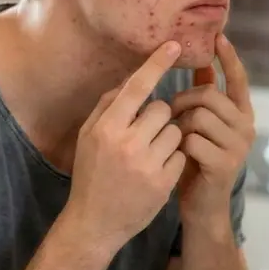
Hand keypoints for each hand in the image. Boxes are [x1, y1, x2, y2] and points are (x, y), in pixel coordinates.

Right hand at [66, 40, 186, 252]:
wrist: (93, 224)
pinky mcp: (163, 183)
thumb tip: (130, 80)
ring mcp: (147, 164)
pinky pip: (180, 155)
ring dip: (167, 139)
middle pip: (162, 109)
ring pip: (176, 131)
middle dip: (158, 118)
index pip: (137, 87)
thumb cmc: (90, 174)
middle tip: (143, 135)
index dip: (157, 63)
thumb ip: (108, 106)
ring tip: (148, 155)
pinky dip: (172, 160)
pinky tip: (155, 172)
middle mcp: (127, 143)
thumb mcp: (88, 137)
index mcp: (106, 128)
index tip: (175, 45)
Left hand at [169, 34, 254, 229]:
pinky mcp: (225, 165)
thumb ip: (205, 94)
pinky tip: (178, 156)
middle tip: (169, 114)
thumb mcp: (202, 124)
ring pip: (199, 117)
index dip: (228, 58)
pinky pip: (193, 140)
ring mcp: (238, 147)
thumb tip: (202, 60)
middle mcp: (246, 127)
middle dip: (182, 101)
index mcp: (242, 114)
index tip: (219, 36)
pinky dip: (179, 145)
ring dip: (178, 125)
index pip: (238, 79)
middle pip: (209, 96)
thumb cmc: (197, 159)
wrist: (201, 205)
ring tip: (174, 138)